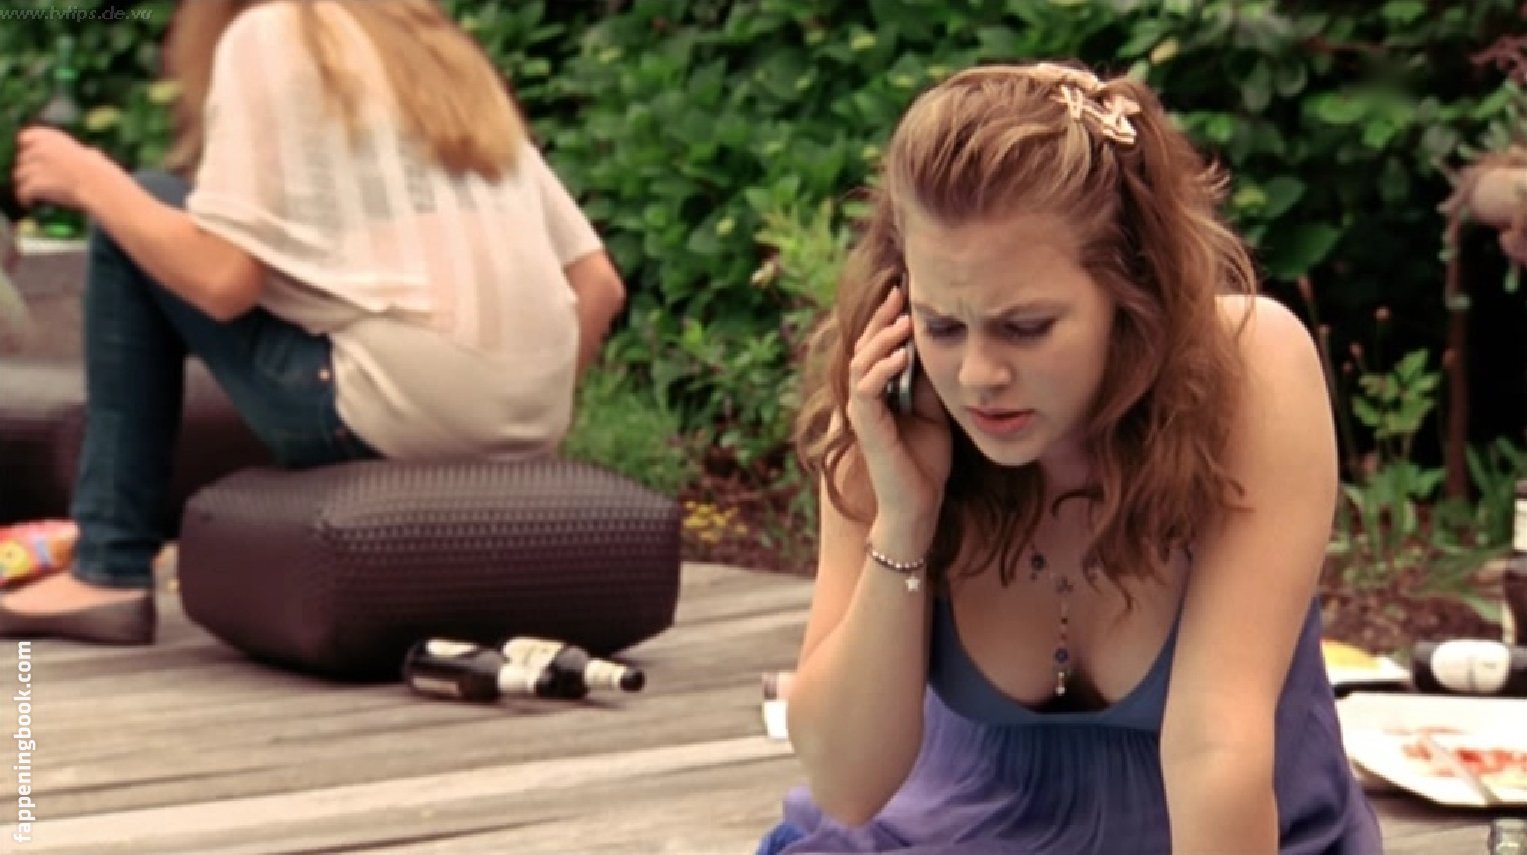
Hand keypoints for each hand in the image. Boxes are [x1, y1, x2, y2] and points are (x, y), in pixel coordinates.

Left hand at [11, 126, 112, 212]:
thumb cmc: (104, 176)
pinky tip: (29, 204)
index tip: (30, 160)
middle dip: (28, 171)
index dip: (27, 150)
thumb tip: (92, 154)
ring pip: (20, 176)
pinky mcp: (35, 183)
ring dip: (26, 185)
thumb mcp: (94, 157)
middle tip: (35, 183)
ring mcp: (37, 165)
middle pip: (23, 160)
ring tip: (32, 195)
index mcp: (53, 139)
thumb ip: (85, 153)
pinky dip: (25, 198)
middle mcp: (42, 148)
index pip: (26, 138)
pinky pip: (23, 191)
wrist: (102, 188)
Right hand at [845, 285, 951, 530]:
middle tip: (900, 292)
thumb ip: (927, 381)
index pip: (876, 345)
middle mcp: (864, 398)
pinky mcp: (866, 428)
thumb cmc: (926, 460)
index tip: (907, 293)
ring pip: (860, 364)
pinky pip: (866, 391)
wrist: (920, 503)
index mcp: (878, 392)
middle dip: (881, 318)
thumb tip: (935, 346)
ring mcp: (861, 413)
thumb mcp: (933, 410)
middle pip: (863, 346)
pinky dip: (881, 370)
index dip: (888, 318)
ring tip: (903, 323)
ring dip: (881, 341)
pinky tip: (900, 356)